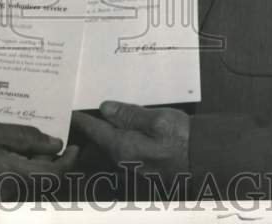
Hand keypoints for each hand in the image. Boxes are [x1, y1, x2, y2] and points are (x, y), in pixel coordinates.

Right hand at [0, 122, 78, 200]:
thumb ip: (24, 138)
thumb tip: (55, 143)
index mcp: (10, 173)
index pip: (53, 175)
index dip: (69, 162)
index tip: (74, 147)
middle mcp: (9, 192)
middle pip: (42, 178)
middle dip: (46, 158)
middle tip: (40, 138)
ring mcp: (1, 198)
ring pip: (30, 181)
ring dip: (32, 164)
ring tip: (16, 144)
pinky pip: (16, 185)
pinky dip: (18, 170)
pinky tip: (4, 155)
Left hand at [72, 102, 189, 181]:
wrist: (204, 158)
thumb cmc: (182, 137)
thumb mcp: (157, 120)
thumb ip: (129, 115)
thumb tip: (104, 108)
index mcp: (123, 147)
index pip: (95, 130)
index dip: (80, 119)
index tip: (67, 110)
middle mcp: (123, 159)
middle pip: (100, 139)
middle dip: (90, 124)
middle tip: (79, 106)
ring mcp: (133, 164)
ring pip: (111, 143)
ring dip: (104, 129)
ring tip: (98, 112)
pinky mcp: (142, 164)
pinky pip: (123, 147)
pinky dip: (118, 134)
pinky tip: (120, 123)